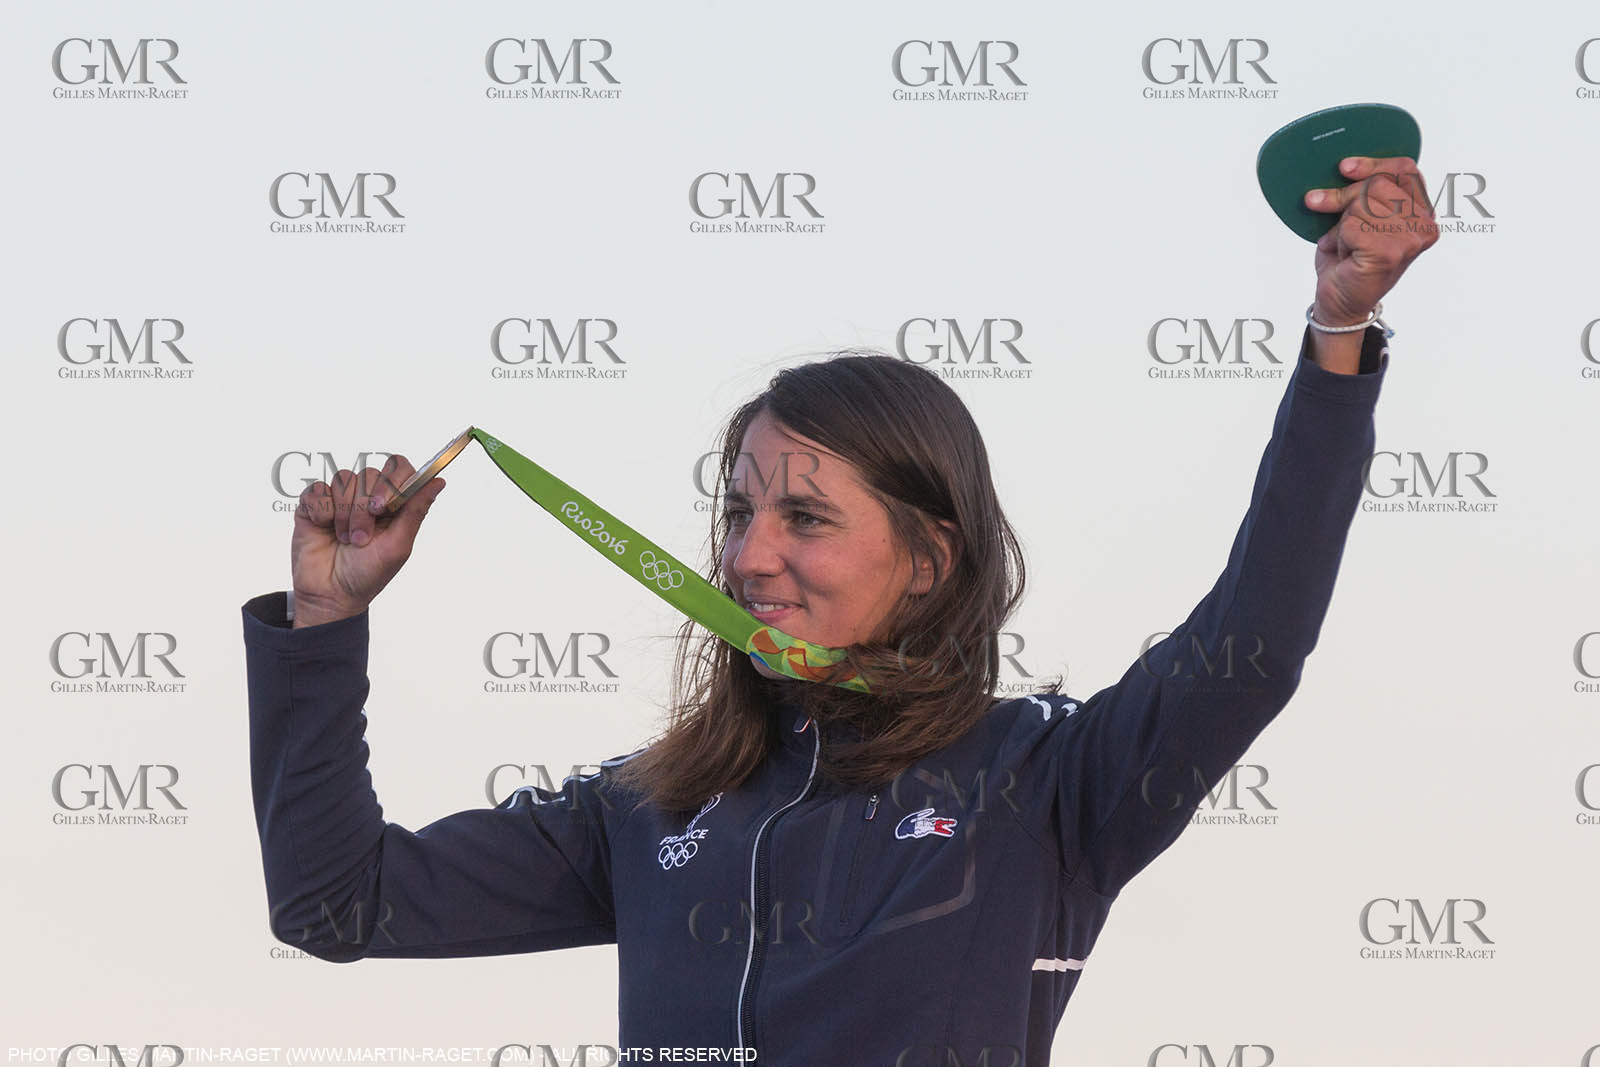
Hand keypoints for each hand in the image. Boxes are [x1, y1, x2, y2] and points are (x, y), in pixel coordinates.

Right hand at [290, 454, 446, 626]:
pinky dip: (322, 511)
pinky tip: (324, 528)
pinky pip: (317, 489)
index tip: (382, 505)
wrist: (330, 594)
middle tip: (361, 538)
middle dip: (363, 509)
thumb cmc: (368, 574)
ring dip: (344, 514)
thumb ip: (416, 511)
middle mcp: (367, 496)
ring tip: (345, 539)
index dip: (392, 479)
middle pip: (369, 474)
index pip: (399, 468)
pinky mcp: (314, 503)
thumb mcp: (398, 546)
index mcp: (393, 504)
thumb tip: (439, 481)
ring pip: (343, 479)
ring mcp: (340, 497)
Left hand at [1304, 155, 1439, 325]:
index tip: (1345, 168)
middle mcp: (1425, 225)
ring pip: (1362, 204)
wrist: (1339, 301)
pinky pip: (1352, 226)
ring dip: (1343, 224)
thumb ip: (1367, 191)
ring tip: (1346, 244)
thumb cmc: (1349, 257)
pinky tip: (1346, 255)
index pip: (1405, 169)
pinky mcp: (1391, 252)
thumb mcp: (1359, 215)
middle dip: (1345, 199)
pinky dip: (1339, 239)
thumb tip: (1346, 166)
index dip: (1373, 164)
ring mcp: (1411, 239)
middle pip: (1377, 184)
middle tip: (1336, 223)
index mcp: (1423, 211)